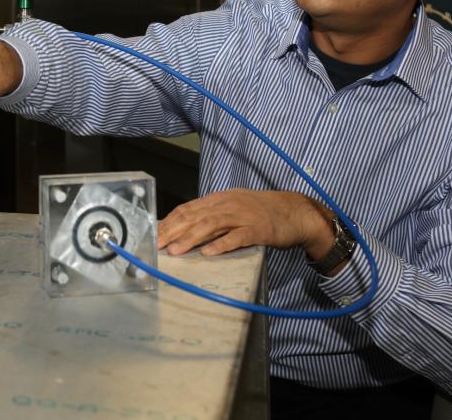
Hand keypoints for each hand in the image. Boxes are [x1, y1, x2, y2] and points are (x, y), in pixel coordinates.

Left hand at [157, 189, 334, 259]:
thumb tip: (186, 228)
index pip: (188, 208)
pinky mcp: (258, 229)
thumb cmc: (262, 212)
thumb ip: (212, 215)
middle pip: (195, 216)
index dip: (170, 222)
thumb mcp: (234, 207)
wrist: (296, 211)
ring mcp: (243, 215)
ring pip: (212, 225)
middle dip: (173, 231)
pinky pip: (237, 237)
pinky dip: (221, 244)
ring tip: (176, 251)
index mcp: (220, 199)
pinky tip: (208, 253)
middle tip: (156, 245)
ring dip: (191, 238)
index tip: (154, 234)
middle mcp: (228, 204)